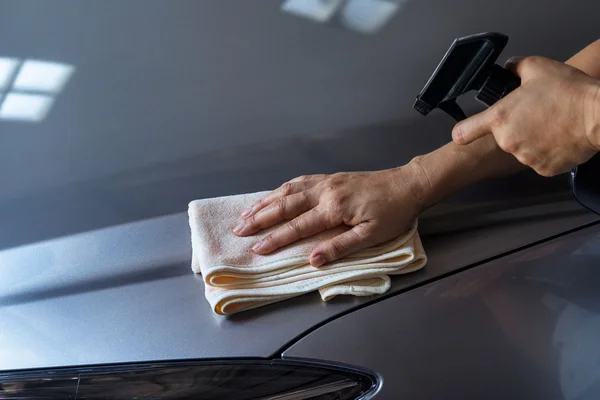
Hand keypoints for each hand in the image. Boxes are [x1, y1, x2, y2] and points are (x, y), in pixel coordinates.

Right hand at [232, 166, 426, 266]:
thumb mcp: (371, 235)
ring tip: (247, 212)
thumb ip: (340, 247)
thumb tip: (312, 260)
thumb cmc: (393, 213)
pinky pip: (299, 181)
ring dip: (266, 201)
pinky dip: (281, 189)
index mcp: (334, 208)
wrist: (407, 184)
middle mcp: (324, 191)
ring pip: (288, 190)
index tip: (255, 249)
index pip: (297, 226)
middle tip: (238, 229)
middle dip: (259, 218)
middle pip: (285, 205)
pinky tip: (274, 195)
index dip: (275, 238)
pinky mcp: (330, 177)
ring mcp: (326, 181)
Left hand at [452, 56, 599, 175]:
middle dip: (515, 128)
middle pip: (503, 137)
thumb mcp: (537, 67)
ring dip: (533, 140)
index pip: (463, 133)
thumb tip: (508, 69)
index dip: (462, 132)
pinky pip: (540, 160)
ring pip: (523, 149)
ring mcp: (525, 157)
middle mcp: (508, 141)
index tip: (463, 134)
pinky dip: (548, 151)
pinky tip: (560, 137)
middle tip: (536, 115)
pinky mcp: (543, 169)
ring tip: (553, 124)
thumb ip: (515, 68)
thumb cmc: (569, 92)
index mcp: (500, 118)